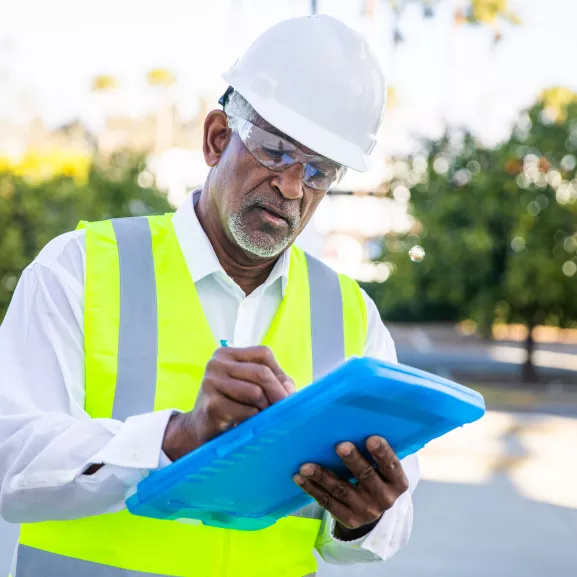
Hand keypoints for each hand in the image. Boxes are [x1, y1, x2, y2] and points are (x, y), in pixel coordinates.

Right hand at [162, 346, 294, 460]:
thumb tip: (289, 389)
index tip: (287, 392)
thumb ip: (274, 382)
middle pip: (261, 373)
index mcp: (226, 353)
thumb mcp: (251, 387)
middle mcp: (216, 363)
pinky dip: (252, 419)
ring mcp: (210, 382)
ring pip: (255, 392)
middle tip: (285, 409)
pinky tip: (245, 423)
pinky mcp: (211, 404)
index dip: (279, 373)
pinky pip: (246, 411)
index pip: (263, 353)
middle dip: (278, 393)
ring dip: (264, 408)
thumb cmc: (232, 405)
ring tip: (260, 416)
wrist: (201, 428)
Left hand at [293, 436, 408, 539]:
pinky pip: (327, 502)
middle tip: (340, 446)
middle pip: (365, 476)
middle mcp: (385, 498)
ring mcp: (366, 511)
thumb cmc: (375, 474)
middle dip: (352, 460)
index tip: (371, 438)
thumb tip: (356, 419)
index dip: (382, 452)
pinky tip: (300, 477)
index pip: (391, 465)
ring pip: (341, 490)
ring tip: (306, 466)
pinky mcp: (349, 519)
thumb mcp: (383, 467)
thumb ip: (374, 448)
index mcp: (397, 482)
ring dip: (322, 476)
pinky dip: (312, 489)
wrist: (373, 509)